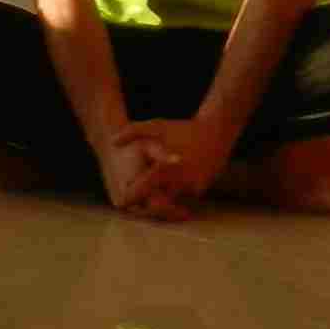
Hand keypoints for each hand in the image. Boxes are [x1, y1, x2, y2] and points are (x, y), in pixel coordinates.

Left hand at [106, 115, 228, 218]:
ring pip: (172, 200)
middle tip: (138, 201)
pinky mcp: (201, 189)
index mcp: (165, 169)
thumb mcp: (157, 126)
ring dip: (163, 198)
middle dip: (148, 202)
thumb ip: (133, 131)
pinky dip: (177, 192)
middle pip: (157, 202)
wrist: (216, 132)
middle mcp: (179, 182)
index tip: (123, 197)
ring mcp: (192, 187)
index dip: (132, 195)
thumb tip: (113, 141)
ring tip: (153, 192)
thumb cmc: (184, 129)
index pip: (143, 190)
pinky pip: (184, 196)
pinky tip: (172, 182)